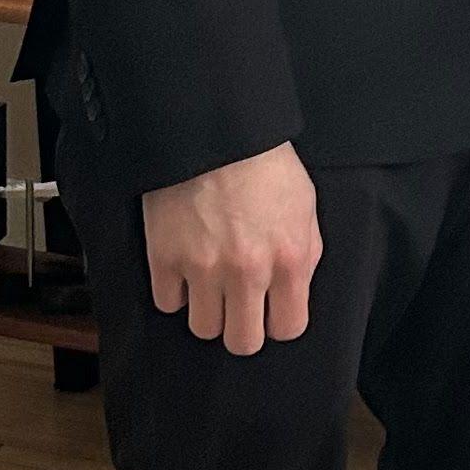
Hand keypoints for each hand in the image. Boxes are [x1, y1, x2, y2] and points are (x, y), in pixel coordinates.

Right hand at [140, 143, 320, 353]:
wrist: (212, 128)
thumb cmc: (263, 162)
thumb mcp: (305, 206)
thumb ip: (303, 254)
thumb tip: (292, 291)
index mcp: (290, 259)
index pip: (288, 329)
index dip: (278, 321)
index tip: (270, 309)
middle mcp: (248, 272)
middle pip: (242, 342)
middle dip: (242, 326)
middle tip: (237, 304)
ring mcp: (203, 268)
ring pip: (203, 329)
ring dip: (207, 310)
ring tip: (209, 282)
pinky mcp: (164, 257)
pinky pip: (167, 303)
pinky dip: (175, 290)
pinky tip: (184, 265)